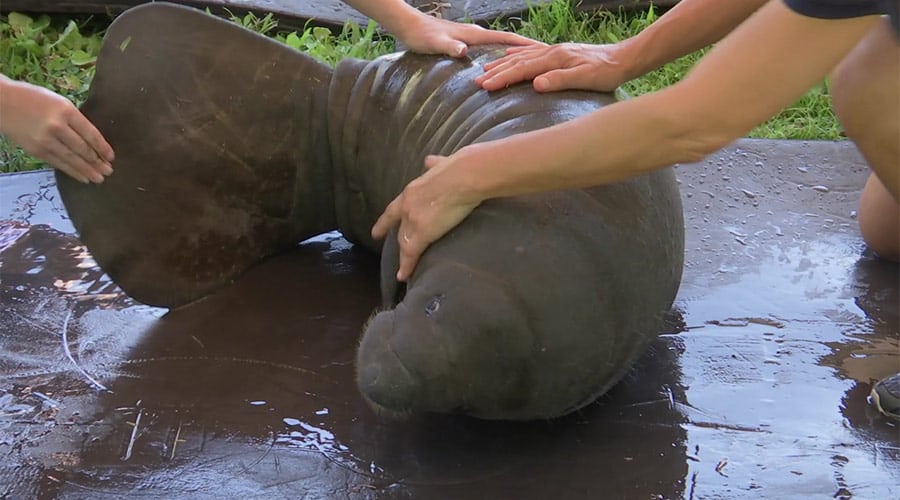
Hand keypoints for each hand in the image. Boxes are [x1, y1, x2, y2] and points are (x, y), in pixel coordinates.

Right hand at [0, 79, 113, 182]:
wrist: (3, 102)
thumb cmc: (34, 99)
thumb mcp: (59, 102)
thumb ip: (75, 119)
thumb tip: (93, 141)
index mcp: (66, 111)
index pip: (91, 133)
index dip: (103, 148)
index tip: (111, 157)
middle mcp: (57, 126)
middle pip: (83, 149)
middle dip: (97, 162)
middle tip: (109, 172)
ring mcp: (45, 139)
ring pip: (71, 159)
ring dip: (87, 171)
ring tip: (99, 179)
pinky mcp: (36, 150)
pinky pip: (58, 163)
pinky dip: (71, 171)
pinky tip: (82, 177)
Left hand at [371, 153, 481, 280]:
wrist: (464, 176)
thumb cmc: (458, 168)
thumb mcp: (440, 164)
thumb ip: (434, 165)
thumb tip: (430, 161)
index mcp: (411, 191)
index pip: (393, 210)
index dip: (385, 222)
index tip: (376, 233)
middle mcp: (407, 207)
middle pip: (399, 229)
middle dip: (395, 240)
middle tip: (391, 254)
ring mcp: (413, 221)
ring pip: (404, 243)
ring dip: (402, 257)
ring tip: (401, 269)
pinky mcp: (422, 233)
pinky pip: (411, 254)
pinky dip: (406, 266)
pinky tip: (403, 276)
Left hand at [395, 14, 540, 57]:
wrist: (408, 26)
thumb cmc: (421, 36)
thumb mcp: (435, 44)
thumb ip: (450, 47)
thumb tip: (463, 51)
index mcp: (476, 35)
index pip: (509, 40)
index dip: (528, 47)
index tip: (548, 52)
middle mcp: (478, 34)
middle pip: (511, 43)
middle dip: (531, 51)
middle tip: (552, 61)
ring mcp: (474, 37)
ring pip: (503, 46)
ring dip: (519, 54)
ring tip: (536, 65)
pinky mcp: (468, 42)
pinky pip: (493, 50)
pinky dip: (505, 55)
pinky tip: (506, 64)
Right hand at [476, 42, 630, 92]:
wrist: (623, 59)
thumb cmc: (606, 73)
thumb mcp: (585, 79)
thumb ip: (560, 80)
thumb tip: (535, 84)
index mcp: (554, 59)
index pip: (522, 69)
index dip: (502, 78)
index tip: (485, 86)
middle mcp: (551, 51)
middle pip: (518, 61)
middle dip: (496, 71)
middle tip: (477, 81)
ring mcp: (554, 50)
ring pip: (522, 55)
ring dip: (503, 62)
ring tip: (486, 68)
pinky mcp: (559, 52)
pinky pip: (531, 51)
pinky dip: (517, 53)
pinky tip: (510, 53)